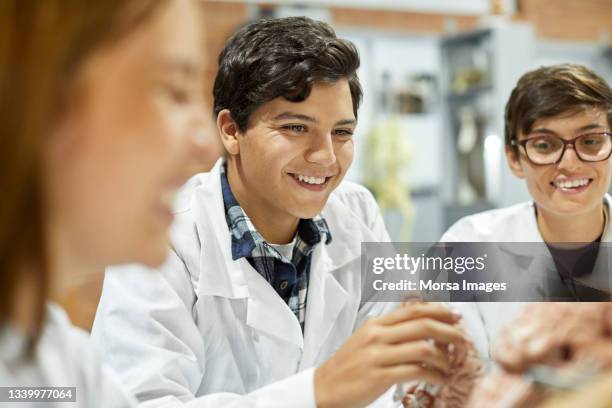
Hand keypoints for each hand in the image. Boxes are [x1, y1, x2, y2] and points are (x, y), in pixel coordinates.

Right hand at [314, 303, 465, 407]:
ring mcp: (378, 356)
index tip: (456, 316)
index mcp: (376, 324)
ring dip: (444, 358)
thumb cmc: (348, 365)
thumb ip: (389, 331)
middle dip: (449, 332)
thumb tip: (419, 325)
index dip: (439, 311)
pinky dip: (434, 375)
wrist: (325, 387)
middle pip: (422, 326)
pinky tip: (440, 379)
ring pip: (423, 350)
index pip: (413, 310)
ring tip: (451, 365)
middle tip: (463, 340)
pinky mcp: (380, 377)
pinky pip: (416, 372)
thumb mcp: (366, 339)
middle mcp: (377, 336)